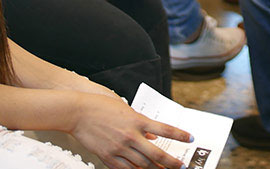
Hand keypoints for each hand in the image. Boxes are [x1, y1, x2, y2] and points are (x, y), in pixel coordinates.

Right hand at [70, 93, 191, 168]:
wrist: (78, 112)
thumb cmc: (101, 107)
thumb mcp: (126, 110)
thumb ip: (140, 123)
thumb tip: (152, 134)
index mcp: (137, 120)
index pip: (165, 129)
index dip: (180, 135)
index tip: (191, 138)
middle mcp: (130, 136)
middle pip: (156, 154)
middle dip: (171, 162)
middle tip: (180, 166)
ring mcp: (119, 148)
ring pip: (142, 165)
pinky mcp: (108, 157)